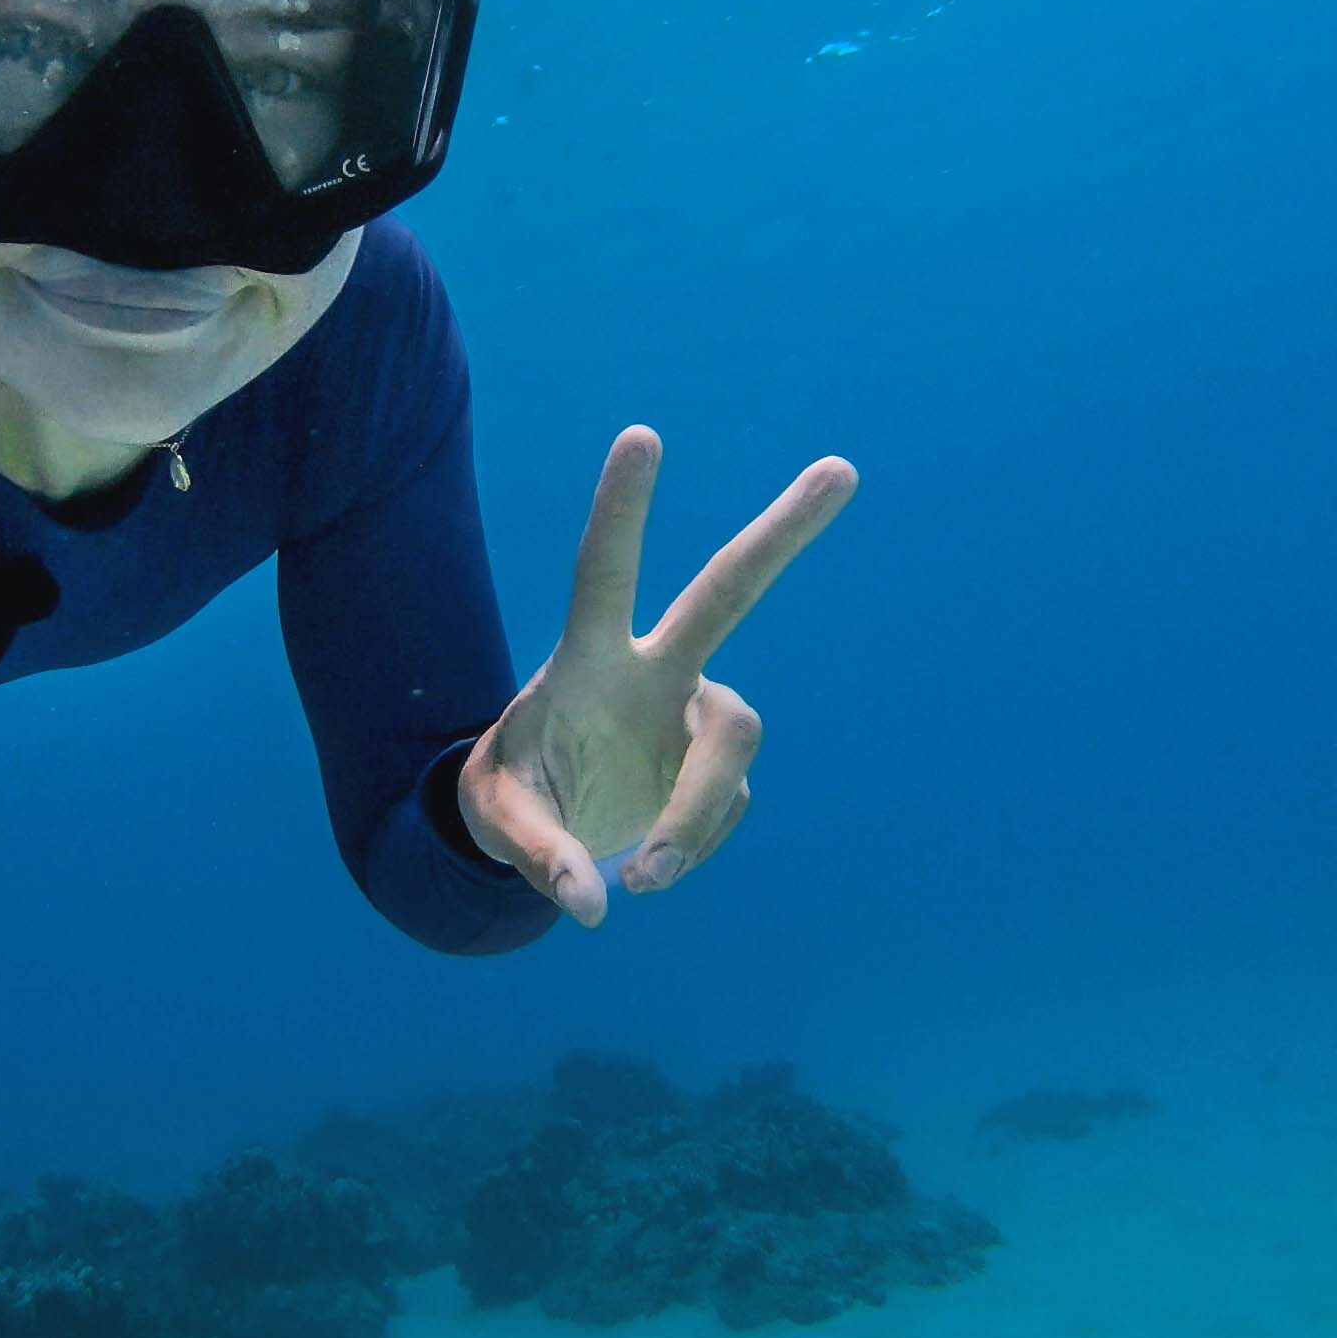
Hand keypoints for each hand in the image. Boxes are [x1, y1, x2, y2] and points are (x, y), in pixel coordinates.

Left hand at [456, 426, 856, 926]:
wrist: (547, 822)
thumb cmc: (512, 793)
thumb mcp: (493, 820)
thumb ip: (534, 856)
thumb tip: (591, 902)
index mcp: (588, 657)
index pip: (603, 572)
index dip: (622, 510)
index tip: (643, 435)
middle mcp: (656, 669)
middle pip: (729, 591)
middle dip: (784, 532)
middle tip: (843, 468)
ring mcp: (695, 715)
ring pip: (736, 739)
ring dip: (698, 810)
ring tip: (643, 877)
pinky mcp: (718, 767)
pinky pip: (722, 810)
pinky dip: (685, 846)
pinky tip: (646, 863)